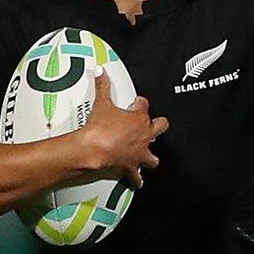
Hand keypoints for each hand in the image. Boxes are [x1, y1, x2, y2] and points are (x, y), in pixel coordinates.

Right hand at [81, 67, 168, 187]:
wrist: (94, 148)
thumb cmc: (100, 127)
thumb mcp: (102, 102)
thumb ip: (103, 86)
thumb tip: (101, 71)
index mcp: (139, 118)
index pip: (144, 106)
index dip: (140, 103)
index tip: (136, 102)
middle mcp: (143, 135)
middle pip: (159, 127)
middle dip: (158, 125)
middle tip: (153, 124)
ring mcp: (139, 152)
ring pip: (153, 156)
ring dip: (151, 156)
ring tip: (148, 157)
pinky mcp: (131, 166)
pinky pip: (137, 176)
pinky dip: (138, 180)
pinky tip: (139, 183)